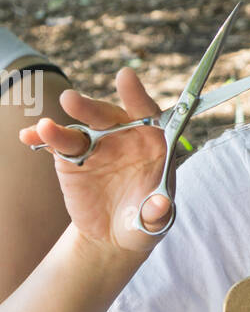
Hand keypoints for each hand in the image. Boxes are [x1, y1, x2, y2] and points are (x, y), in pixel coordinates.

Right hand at [18, 68, 174, 255]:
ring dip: (60, 126)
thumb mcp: (155, 221)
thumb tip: (159, 204)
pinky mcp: (72, 157)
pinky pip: (56, 145)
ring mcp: (96, 145)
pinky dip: (42, 139)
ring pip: (79, 129)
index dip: (136, 95)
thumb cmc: (143, 220)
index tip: (124, 78)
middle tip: (70, 101)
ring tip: (45, 127)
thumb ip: (158, 212)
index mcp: (152, 143)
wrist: (114, 233)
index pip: (147, 113)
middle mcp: (123, 137)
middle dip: (90, 108)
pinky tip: (29, 136)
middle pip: (108, 116)